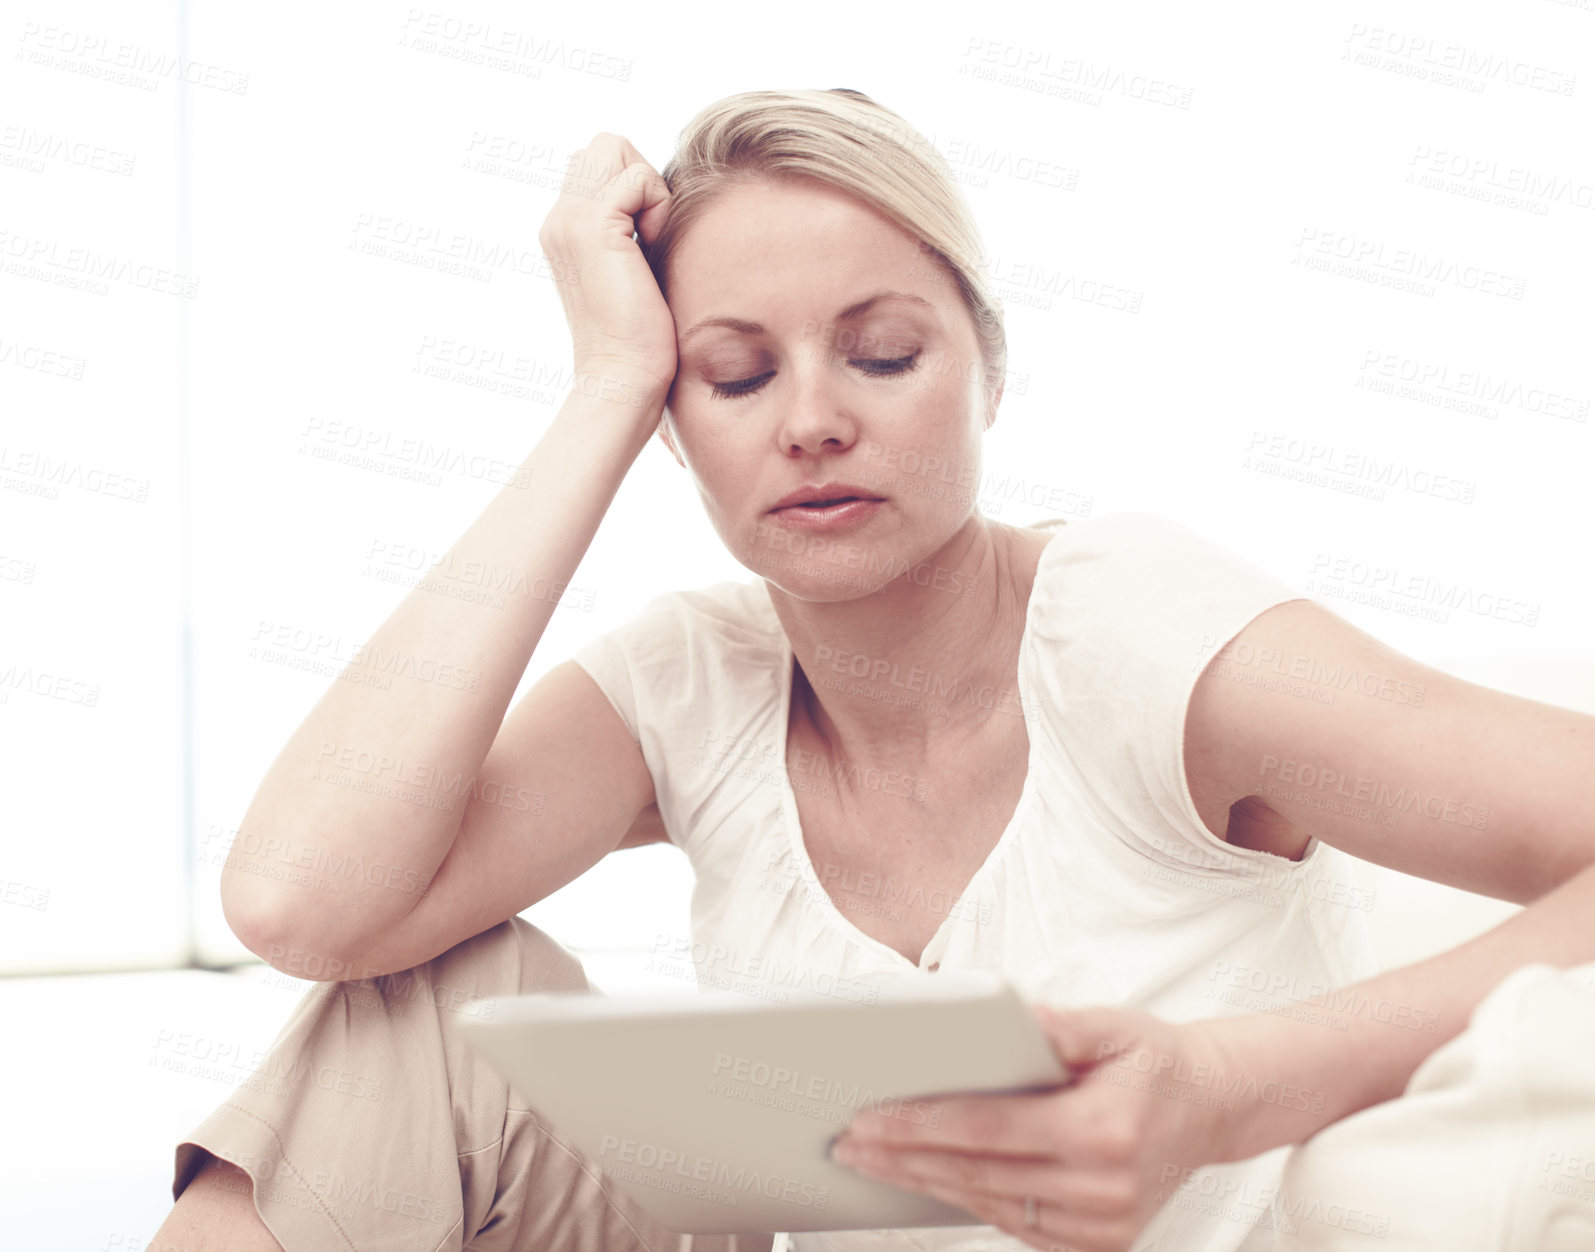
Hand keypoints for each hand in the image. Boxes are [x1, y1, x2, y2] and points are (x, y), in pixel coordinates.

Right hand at [538, 132, 677, 419]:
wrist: (623, 379)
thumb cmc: (641, 341)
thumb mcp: (635, 272)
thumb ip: (634, 231)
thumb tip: (660, 201)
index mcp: (565, 229)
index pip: (599, 162)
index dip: (635, 186)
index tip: (648, 238)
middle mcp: (559, 219)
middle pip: (605, 145)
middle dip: (640, 176)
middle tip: (651, 233)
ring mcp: (570, 220)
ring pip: (615, 148)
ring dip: (648, 186)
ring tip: (651, 239)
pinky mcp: (593, 227)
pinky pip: (638, 177)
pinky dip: (658, 205)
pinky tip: (653, 249)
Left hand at [828, 1003, 1244, 1251]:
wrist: (1214, 1107)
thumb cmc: (1154, 1059)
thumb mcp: (1112, 1025)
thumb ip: (1058, 1024)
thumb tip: (1005, 1012)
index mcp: (1105, 1131)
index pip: (989, 1130)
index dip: (921, 1126)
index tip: (869, 1119)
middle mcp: (1104, 1189)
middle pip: (979, 1174)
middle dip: (905, 1158)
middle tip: (848, 1143)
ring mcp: (1104, 1227)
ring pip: (991, 1205)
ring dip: (926, 1183)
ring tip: (874, 1161)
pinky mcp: (1100, 1245)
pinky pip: (1017, 1224)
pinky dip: (969, 1198)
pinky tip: (929, 1177)